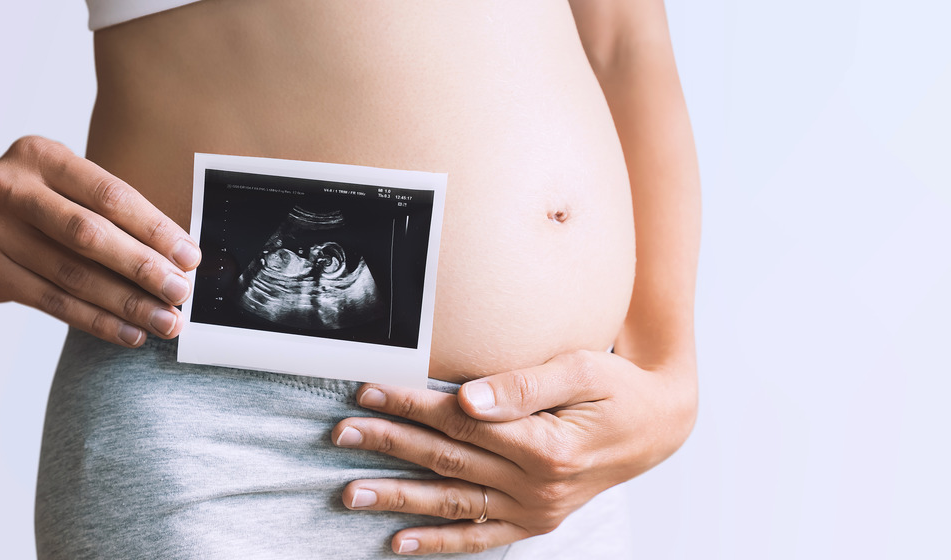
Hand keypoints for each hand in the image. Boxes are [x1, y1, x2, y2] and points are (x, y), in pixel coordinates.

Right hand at [0, 136, 199, 345]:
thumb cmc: (44, 198)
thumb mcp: (71, 183)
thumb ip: (117, 213)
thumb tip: (181, 258)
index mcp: (42, 156)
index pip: (109, 195)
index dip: (154, 228)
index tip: (189, 257)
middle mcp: (9, 188)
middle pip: (88, 236)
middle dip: (142, 269)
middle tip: (180, 293)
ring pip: (71, 276)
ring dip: (126, 304)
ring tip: (165, 322)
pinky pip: (51, 303)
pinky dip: (97, 321)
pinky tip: (130, 332)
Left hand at [331, 349, 696, 554]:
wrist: (658, 426)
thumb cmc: (617, 390)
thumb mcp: (580, 371)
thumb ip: (523, 386)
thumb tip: (467, 400)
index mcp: (546, 445)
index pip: (461, 423)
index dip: (411, 405)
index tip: (367, 392)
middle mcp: (538, 486)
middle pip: (448, 461)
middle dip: (390, 445)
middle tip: (340, 434)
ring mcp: (537, 511)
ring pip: (453, 503)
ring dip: (398, 498)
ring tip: (349, 492)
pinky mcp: (537, 522)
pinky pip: (480, 538)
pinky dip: (439, 542)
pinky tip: (398, 542)